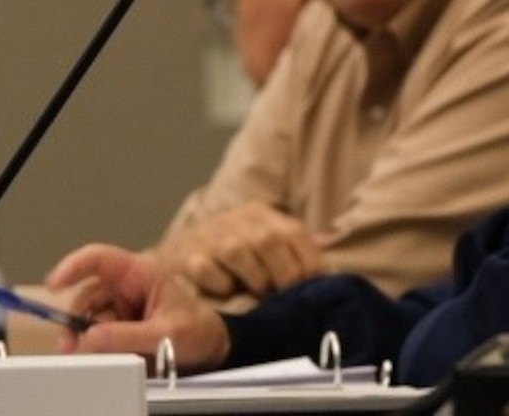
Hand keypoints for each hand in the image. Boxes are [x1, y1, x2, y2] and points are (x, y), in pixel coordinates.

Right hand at [46, 243, 228, 373]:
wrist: (208, 348)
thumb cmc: (196, 330)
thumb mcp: (167, 334)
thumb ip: (129, 335)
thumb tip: (90, 336)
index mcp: (140, 273)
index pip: (100, 258)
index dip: (73, 266)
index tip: (53, 285)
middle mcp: (125, 286)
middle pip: (85, 296)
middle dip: (74, 321)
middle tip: (70, 347)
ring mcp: (119, 306)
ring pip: (86, 318)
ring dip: (83, 338)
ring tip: (95, 357)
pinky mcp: (116, 326)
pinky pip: (94, 335)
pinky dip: (93, 347)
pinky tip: (105, 358)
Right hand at [153, 202, 325, 299]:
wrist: (177, 255)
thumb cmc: (230, 256)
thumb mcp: (264, 244)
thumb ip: (295, 248)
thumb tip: (331, 250)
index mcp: (261, 213)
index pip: (294, 232)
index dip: (310, 261)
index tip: (317, 285)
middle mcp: (235, 218)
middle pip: (269, 240)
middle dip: (285, 272)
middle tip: (287, 294)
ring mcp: (209, 235)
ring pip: (238, 251)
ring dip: (254, 279)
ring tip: (259, 294)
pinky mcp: (185, 256)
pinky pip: (206, 269)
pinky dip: (220, 284)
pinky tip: (226, 292)